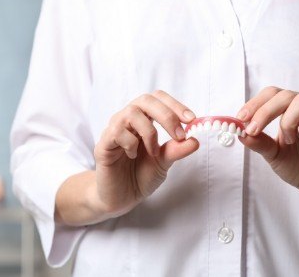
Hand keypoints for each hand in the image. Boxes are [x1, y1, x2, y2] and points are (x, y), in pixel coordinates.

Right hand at [93, 90, 198, 218]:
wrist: (121, 198)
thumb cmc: (139, 176)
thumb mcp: (163, 162)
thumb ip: (176, 150)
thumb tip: (195, 140)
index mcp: (143, 120)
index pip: (157, 99)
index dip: (174, 104)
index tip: (191, 120)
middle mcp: (127, 121)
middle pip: (145, 100)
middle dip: (166, 115)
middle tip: (179, 135)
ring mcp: (113, 130)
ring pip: (131, 113)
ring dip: (149, 132)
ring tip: (153, 153)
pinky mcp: (103, 144)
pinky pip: (116, 132)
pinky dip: (131, 143)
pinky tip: (132, 156)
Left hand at [237, 86, 298, 190]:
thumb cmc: (296, 163)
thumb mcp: (272, 153)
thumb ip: (258, 142)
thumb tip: (240, 133)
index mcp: (286, 109)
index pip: (270, 94)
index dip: (254, 103)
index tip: (241, 118)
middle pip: (282, 95)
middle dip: (264, 112)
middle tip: (253, 130)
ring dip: (287, 122)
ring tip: (288, 140)